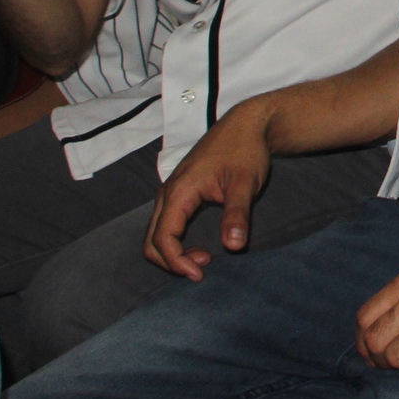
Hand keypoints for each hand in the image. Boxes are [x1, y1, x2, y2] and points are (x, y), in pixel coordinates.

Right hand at [142, 102, 271, 277]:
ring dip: (173, 253)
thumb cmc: (245, 150)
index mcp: (180, 191)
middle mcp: (169, 193)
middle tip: (203, 270)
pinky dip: (176, 242)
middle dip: (171, 262)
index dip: (177, 262)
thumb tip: (233, 247)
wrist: (246, 125)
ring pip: (157, 233)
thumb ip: (237, 215)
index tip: (201, 274)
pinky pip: (167, 224)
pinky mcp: (180, 193)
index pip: (163, 238)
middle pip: (151, 240)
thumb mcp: (245, 183)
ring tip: (205, 259)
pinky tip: (201, 246)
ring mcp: (172, 192)